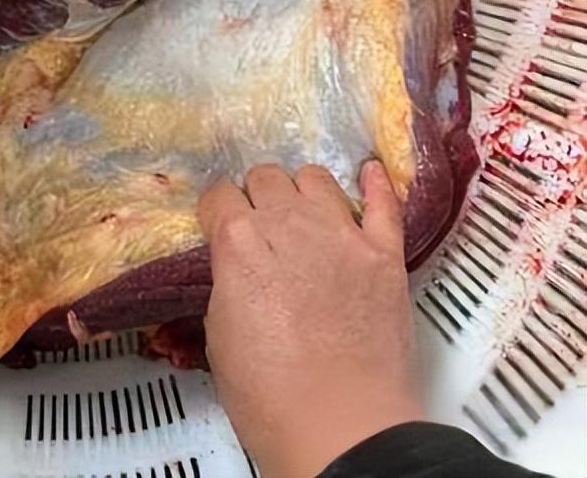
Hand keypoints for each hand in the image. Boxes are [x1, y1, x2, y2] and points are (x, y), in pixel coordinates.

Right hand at [198, 161, 423, 477]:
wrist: (342, 426)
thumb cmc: (267, 394)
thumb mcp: (219, 332)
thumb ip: (228, 281)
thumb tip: (237, 268)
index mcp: (238, 241)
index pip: (218, 195)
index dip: (216, 212)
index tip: (220, 227)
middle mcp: (288, 222)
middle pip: (266, 177)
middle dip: (257, 196)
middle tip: (262, 228)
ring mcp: (341, 233)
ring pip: (316, 178)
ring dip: (303, 191)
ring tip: (305, 213)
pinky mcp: (384, 252)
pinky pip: (383, 202)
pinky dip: (375, 185)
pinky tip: (369, 175)